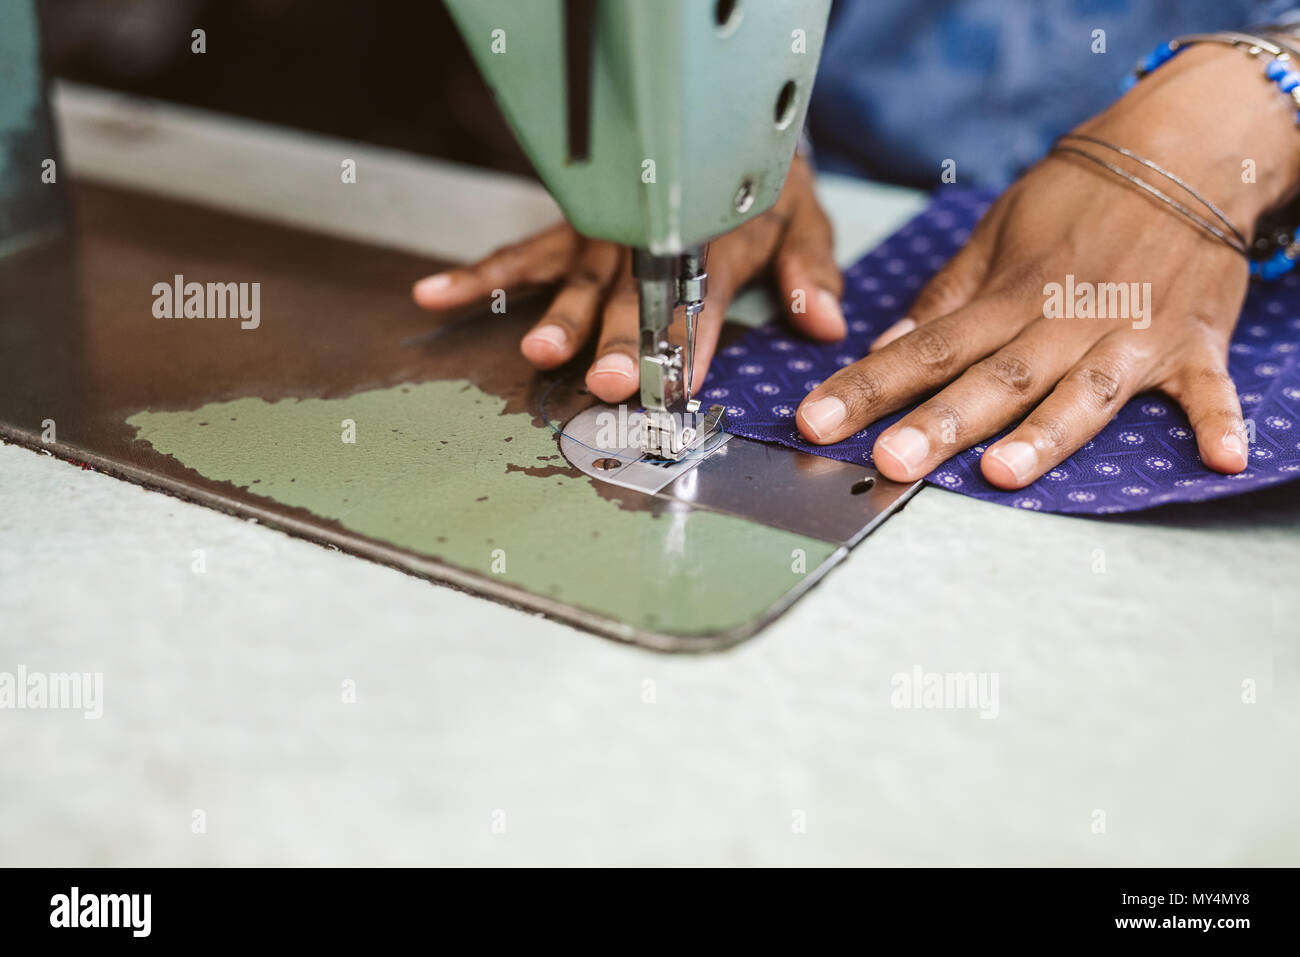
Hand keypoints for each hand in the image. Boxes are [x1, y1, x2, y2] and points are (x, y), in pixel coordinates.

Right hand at [412, 155, 843, 401]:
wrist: (720, 125)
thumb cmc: (759, 185)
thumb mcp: (802, 217)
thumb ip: (810, 270)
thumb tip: (827, 323)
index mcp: (714, 239)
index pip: (702, 296)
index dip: (692, 338)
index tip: (682, 381)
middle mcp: (651, 238)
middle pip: (633, 298)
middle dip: (622, 341)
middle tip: (611, 382)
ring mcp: (604, 234)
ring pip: (576, 279)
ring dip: (556, 315)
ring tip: (538, 350)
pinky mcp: (571, 228)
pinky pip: (522, 250)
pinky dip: (479, 274)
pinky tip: (436, 295)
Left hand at [796, 44, 1299, 488]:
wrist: (1184, 150)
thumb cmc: (1080, 198)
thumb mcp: (999, 232)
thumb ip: (947, 298)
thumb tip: (888, 349)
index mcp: (1008, 295)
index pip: (923, 348)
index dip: (866, 388)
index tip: (815, 421)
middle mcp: (1063, 320)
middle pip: (994, 378)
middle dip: (939, 422)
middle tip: (889, 460)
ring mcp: (1130, 333)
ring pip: (1083, 390)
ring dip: (1047, 434)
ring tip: (1004, 473)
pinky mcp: (1192, 343)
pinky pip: (1209, 387)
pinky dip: (1220, 420)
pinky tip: (1221, 457)